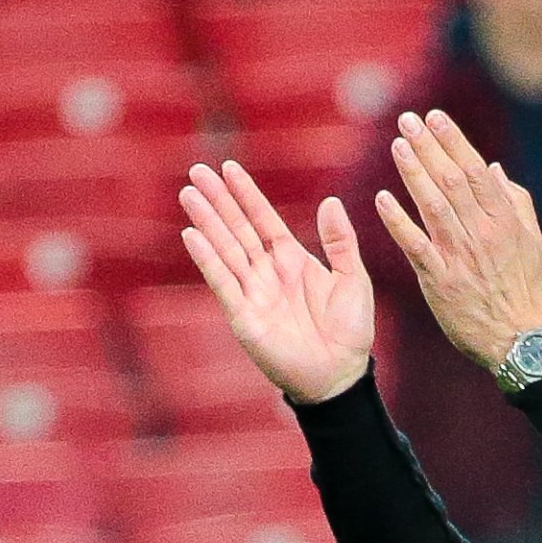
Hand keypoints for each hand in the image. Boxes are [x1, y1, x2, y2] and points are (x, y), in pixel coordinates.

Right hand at [180, 161, 374, 405]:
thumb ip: (340, 241)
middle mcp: (267, 273)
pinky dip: (207, 260)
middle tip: (197, 171)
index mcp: (291, 260)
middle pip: (237, 228)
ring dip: (207, 222)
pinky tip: (192, 235)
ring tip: (189, 194)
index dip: (246, 194)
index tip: (229, 168)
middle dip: (218, 200)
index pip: (262, 219)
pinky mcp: (244, 317)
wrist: (341, 374)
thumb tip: (330, 201)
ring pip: (225, 249)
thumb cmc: (350, 331)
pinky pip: (223, 283)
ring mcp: (252, 293)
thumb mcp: (352, 277)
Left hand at [374, 110, 541, 372]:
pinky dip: (398, 221)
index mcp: (504, 219)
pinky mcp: (439, 279)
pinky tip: (382, 199)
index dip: (453, 141)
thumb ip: (515, 201)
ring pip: (432, 206)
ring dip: (413, 173)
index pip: (475, 170)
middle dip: (428, 147)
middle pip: (451, 180)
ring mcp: (459, 255)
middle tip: (407, 120)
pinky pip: (415, 245)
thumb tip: (494, 168)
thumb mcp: (531, 240)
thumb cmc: (522, 286)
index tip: (435, 117)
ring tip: (397, 145)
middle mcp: (482, 232)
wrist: (516, 336)